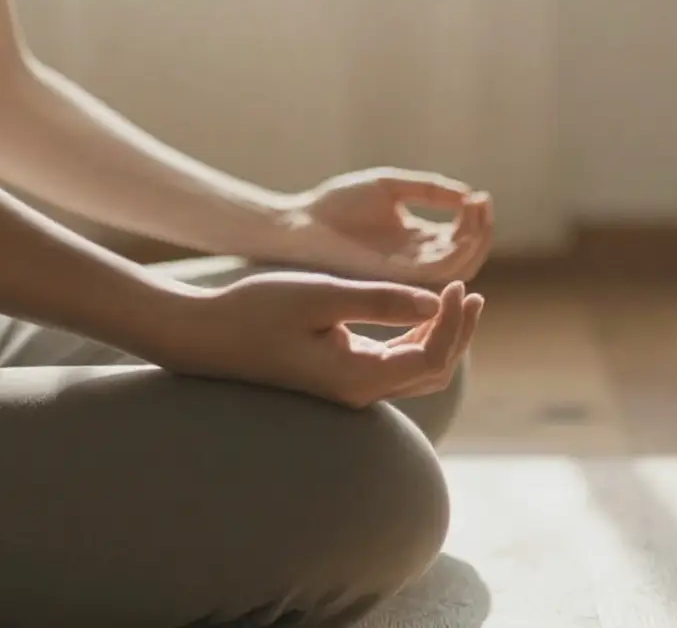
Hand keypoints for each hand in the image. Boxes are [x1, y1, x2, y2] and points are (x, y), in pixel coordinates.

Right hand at [164, 275, 482, 408]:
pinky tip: (416, 311)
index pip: (432, 358)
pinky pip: (391, 363)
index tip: (455, 284)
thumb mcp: (321, 296)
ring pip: (414, 370)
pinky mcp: (336, 375)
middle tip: (470, 292)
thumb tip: (435, 301)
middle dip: (457, 333)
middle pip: (432, 371)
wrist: (206, 334)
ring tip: (454, 299)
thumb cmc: (257, 310)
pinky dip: (413, 338)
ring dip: (439, 336)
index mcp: (358, 377)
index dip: (453, 322)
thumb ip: (380, 301)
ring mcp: (347, 387)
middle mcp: (358, 391)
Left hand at [274, 168, 493, 286]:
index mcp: (415, 240)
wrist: (300, 224)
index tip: (481, 196)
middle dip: (481, 232)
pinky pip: (436, 273)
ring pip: (457, 269)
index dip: (476, 221)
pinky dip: (455, 254)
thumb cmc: (336, 205)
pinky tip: (458, 229)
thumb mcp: (389, 186)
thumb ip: (428, 188)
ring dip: (474, 242)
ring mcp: (406, 273)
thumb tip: (468, 195)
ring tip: (472, 212)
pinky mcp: (395, 279)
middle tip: (481, 205)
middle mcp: (415, 261)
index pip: (459, 239)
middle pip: (466, 258)